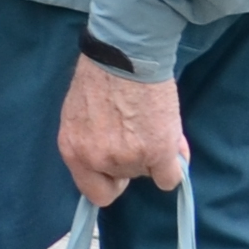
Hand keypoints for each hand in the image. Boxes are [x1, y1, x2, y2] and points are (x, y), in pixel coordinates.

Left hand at [59, 55, 188, 205]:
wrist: (126, 55)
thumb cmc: (102, 76)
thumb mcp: (81, 116)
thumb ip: (93, 142)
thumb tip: (116, 164)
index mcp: (73, 150)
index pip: (94, 193)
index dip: (110, 181)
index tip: (119, 169)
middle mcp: (97, 159)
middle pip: (125, 178)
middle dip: (134, 161)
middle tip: (138, 131)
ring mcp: (128, 159)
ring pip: (149, 173)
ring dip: (155, 154)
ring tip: (152, 122)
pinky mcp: (157, 153)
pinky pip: (170, 178)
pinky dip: (175, 163)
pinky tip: (172, 142)